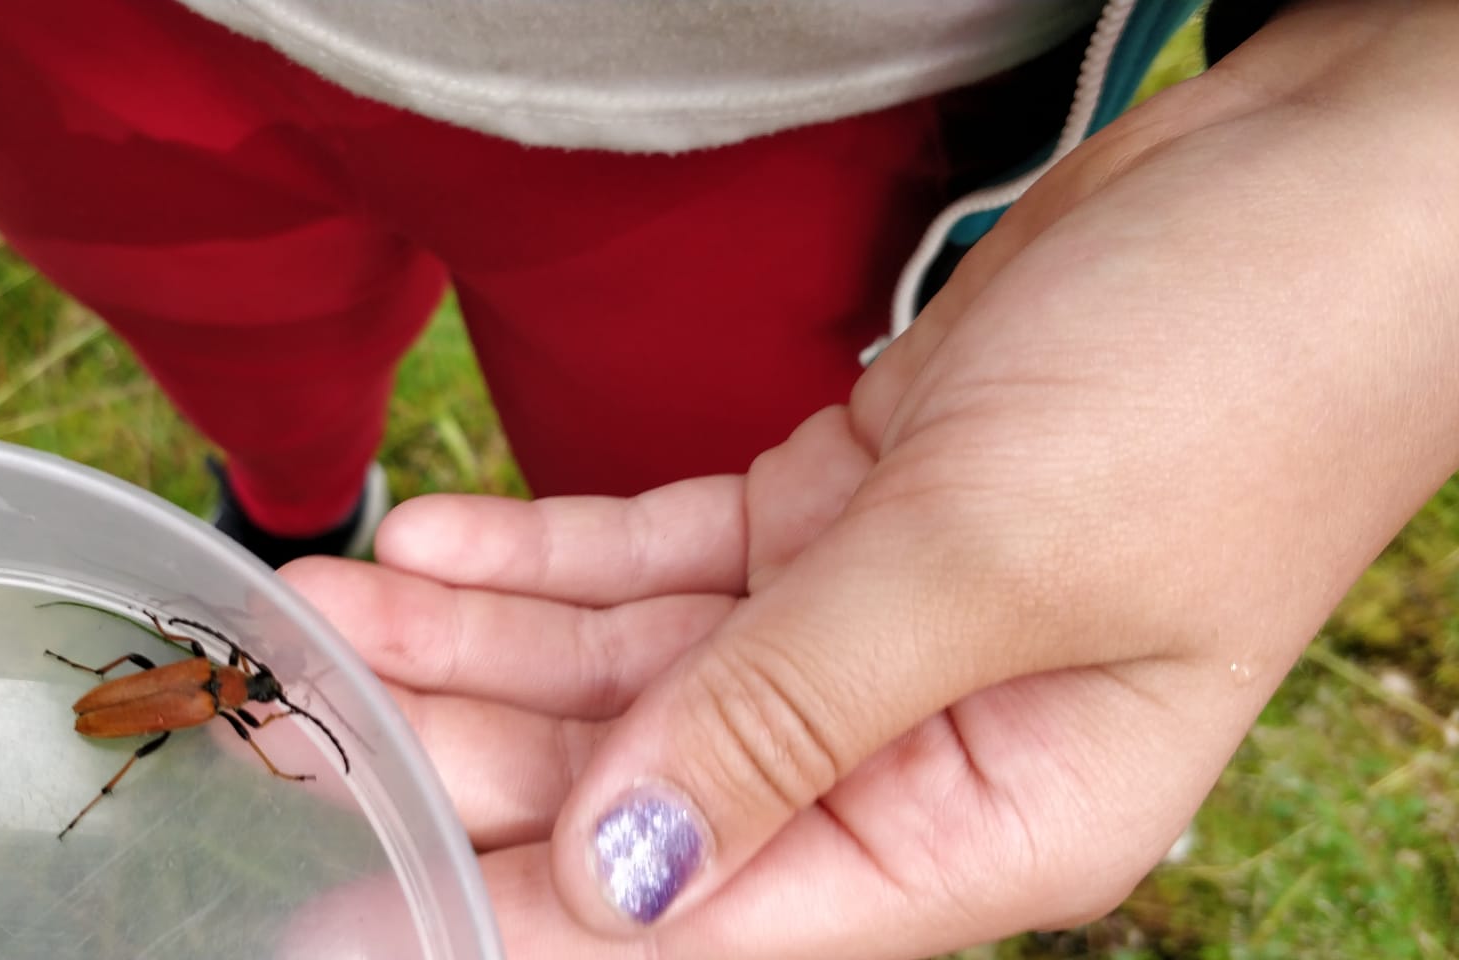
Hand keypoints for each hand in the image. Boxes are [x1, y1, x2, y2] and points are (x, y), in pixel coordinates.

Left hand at [283, 3, 1458, 954]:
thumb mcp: (997, 561)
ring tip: (329, 608)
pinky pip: (668, 557)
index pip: (709, 920)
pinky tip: (439, 540)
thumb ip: (795, 718)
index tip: (360, 907)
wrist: (1321, 192)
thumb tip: (627, 871)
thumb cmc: (1232, 382)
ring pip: (634, 666)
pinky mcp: (844, 516)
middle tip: (291, 717)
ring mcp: (868, 629)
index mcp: (979, 820)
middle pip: (642, 789)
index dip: (526, 917)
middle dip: (464, 752)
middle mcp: (912, 748)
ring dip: (478, 639)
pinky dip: (554, 552)